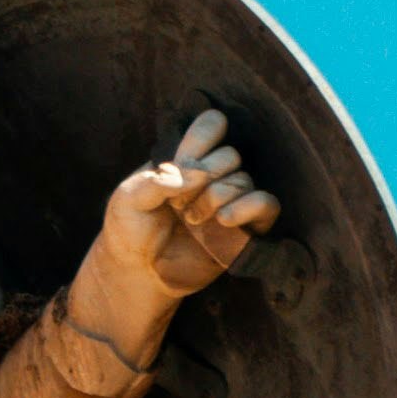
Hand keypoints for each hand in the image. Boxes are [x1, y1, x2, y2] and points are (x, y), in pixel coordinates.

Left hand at [90, 110, 280, 310]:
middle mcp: (213, 177)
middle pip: (230, 154)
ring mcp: (230, 202)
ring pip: (244, 179)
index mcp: (187, 159)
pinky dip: (250, 205)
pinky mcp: (245, 229)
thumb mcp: (129, 197)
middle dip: (205, 176)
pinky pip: (267, 205)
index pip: (212, 125)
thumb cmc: (130, 229)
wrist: (138, 271)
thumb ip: (159, 180)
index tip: (182, 159)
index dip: (202, 137)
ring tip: (191, 219)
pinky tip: (224, 219)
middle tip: (178, 202)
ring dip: (216, 196)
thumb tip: (199, 173)